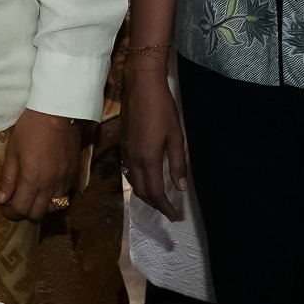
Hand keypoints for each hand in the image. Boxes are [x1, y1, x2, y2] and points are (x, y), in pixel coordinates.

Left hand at [0, 109, 83, 220]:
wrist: (59, 113)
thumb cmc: (30, 129)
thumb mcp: (13, 151)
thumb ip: (8, 178)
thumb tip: (1, 200)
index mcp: (32, 180)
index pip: (21, 209)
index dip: (10, 213)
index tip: (4, 208)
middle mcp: (50, 185)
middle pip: (38, 214)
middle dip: (24, 213)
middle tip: (16, 203)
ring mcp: (65, 181)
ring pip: (53, 208)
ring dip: (41, 207)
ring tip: (32, 197)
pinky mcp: (74, 175)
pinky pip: (64, 196)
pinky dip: (53, 198)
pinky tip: (46, 188)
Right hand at [124, 65, 191, 218]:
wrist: (141, 87)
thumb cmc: (163, 110)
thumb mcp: (176, 137)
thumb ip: (178, 164)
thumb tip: (181, 187)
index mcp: (147, 159)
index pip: (155, 192)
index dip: (165, 207)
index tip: (174, 216)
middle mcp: (132, 159)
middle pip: (140, 191)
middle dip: (154, 204)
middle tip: (167, 210)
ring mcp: (125, 152)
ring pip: (132, 182)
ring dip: (144, 194)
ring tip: (158, 198)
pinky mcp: (122, 144)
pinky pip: (128, 171)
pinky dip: (137, 181)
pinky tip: (145, 178)